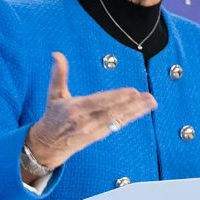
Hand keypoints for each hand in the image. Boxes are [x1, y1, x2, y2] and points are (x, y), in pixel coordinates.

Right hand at [24, 52, 156, 178]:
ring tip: (151, 102)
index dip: (116, 97)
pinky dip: (131, 117)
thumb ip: (58, 74)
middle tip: (148, 96)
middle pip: (112, 112)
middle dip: (132, 104)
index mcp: (74, 109)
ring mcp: (94, 130)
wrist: (48, 145)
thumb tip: (56, 54)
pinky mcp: (99, 135)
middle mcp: (86, 121)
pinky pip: (118, 125)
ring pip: (118, 119)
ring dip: (137, 111)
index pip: (99, 102)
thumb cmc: (53, 116)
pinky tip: (143, 110)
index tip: (132, 91)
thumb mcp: (54, 95)